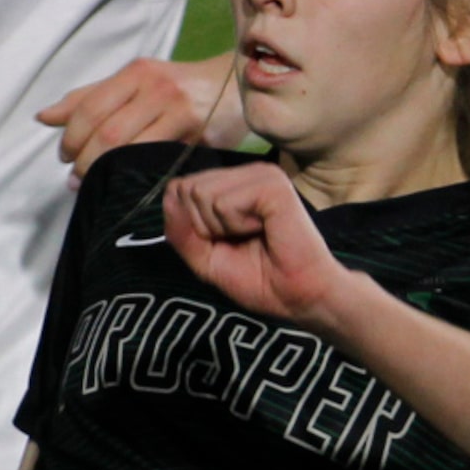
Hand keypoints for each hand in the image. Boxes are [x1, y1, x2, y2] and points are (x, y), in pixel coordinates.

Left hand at [36, 54, 238, 180]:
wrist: (236, 83)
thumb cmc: (178, 87)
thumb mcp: (134, 83)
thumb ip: (90, 98)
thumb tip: (44, 117)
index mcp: (135, 73)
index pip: (90, 107)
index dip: (71, 136)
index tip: (65, 155)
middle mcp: (155, 87)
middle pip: (107, 131)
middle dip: (84, 159)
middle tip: (76, 177)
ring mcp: (178, 110)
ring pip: (130, 147)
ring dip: (104, 170)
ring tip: (93, 183)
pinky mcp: (198, 133)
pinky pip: (159, 158)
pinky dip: (136, 173)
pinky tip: (127, 182)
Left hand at [162, 162, 346, 327]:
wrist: (301, 298)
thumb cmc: (262, 279)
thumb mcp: (206, 258)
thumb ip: (181, 230)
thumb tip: (168, 195)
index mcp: (233, 183)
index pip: (179, 189)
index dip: (191, 226)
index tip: (224, 244)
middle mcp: (247, 172)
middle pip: (186, 190)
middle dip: (204, 228)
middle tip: (241, 242)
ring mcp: (261, 175)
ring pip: (201, 195)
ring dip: (221, 229)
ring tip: (254, 237)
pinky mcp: (272, 185)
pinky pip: (224, 204)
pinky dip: (235, 226)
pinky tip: (264, 231)